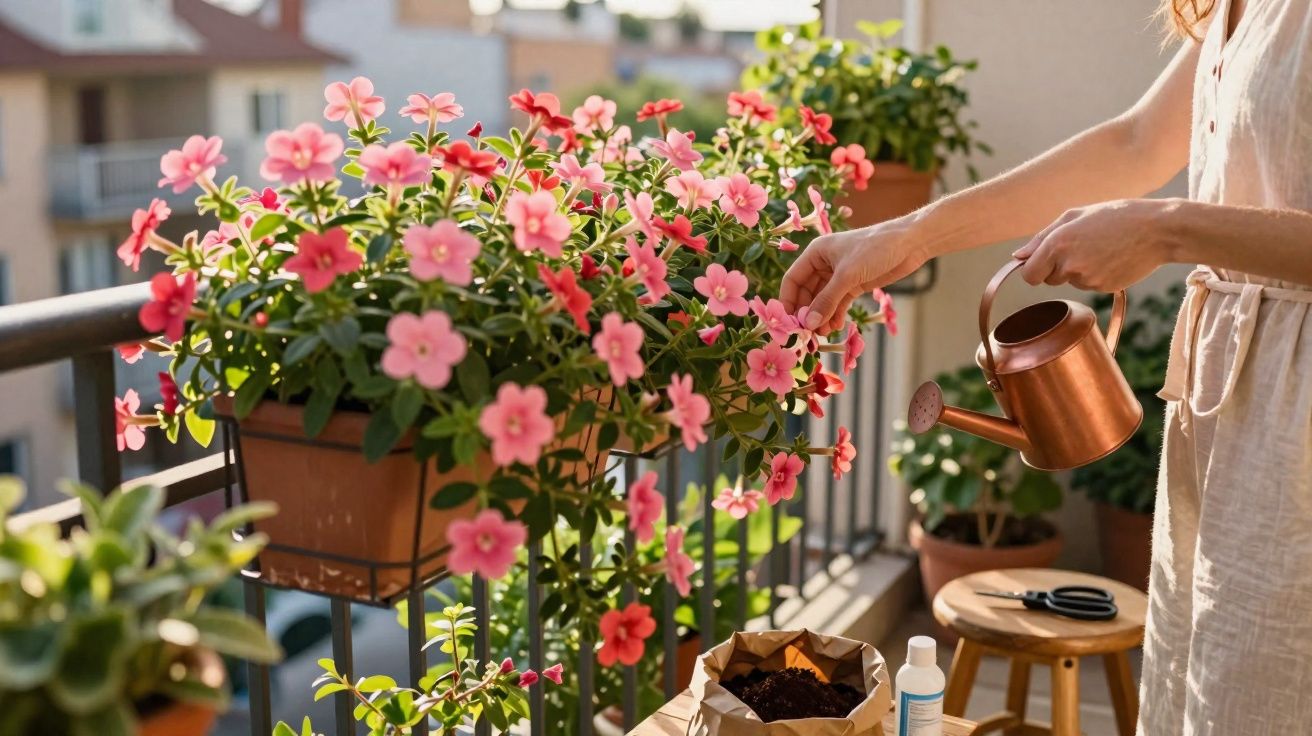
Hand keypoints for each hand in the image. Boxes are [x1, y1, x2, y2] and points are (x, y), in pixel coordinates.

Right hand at [781, 217, 928, 333]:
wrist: (910, 244)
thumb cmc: (875, 249)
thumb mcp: (848, 276)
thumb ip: (827, 301)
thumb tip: (809, 324)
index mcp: (815, 253)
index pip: (792, 279)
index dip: (788, 301)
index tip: (788, 323)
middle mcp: (823, 264)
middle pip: (806, 293)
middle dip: (808, 313)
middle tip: (808, 333)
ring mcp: (839, 276)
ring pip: (822, 301)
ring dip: (822, 317)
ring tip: (824, 333)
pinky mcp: (853, 285)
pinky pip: (838, 303)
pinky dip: (835, 315)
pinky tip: (837, 326)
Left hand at [1014, 199, 1173, 291]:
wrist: (1157, 230)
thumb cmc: (1115, 216)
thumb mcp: (1076, 216)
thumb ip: (1042, 237)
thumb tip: (1018, 257)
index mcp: (1057, 243)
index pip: (1029, 275)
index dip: (1033, 270)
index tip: (1041, 262)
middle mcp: (1069, 264)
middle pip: (1048, 280)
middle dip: (1056, 268)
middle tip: (1080, 247)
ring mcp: (1087, 279)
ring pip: (1070, 281)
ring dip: (1078, 270)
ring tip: (1100, 248)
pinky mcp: (1103, 288)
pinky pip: (1089, 285)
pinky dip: (1096, 275)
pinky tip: (1111, 258)